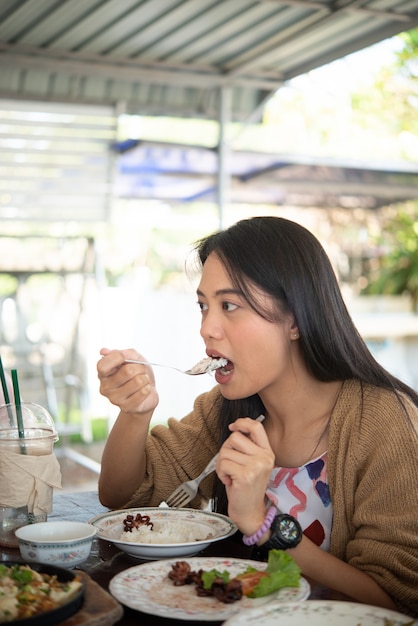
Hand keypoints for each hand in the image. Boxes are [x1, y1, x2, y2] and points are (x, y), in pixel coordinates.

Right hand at [97, 348, 158, 415]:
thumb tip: (104, 351)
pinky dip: (148, 388)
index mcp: (103, 374)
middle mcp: (105, 387)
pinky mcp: (126, 407)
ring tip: (142, 381)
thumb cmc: (138, 373)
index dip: (117, 357)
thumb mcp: (134, 358)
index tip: (125, 357)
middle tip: (140, 370)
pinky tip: (144, 390)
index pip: (102, 365)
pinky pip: (143, 392)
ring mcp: (114, 399)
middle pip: (127, 371)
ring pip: (138, 381)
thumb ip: (123, 353)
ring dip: (145, 378)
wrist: (147, 392)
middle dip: (140, 367)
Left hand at [216, 417, 274, 534]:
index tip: (233, 426)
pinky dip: (221, 473)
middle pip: (235, 437)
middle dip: (226, 449)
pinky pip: (223, 464)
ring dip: (222, 463)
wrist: (250, 512)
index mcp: (267, 452)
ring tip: (230, 474)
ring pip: (226, 451)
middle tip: (230, 464)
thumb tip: (235, 429)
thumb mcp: (253, 464)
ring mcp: (256, 466)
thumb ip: (248, 447)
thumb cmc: (246, 487)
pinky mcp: (245, 476)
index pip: (257, 427)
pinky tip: (229, 481)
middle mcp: (264, 458)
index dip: (242, 422)